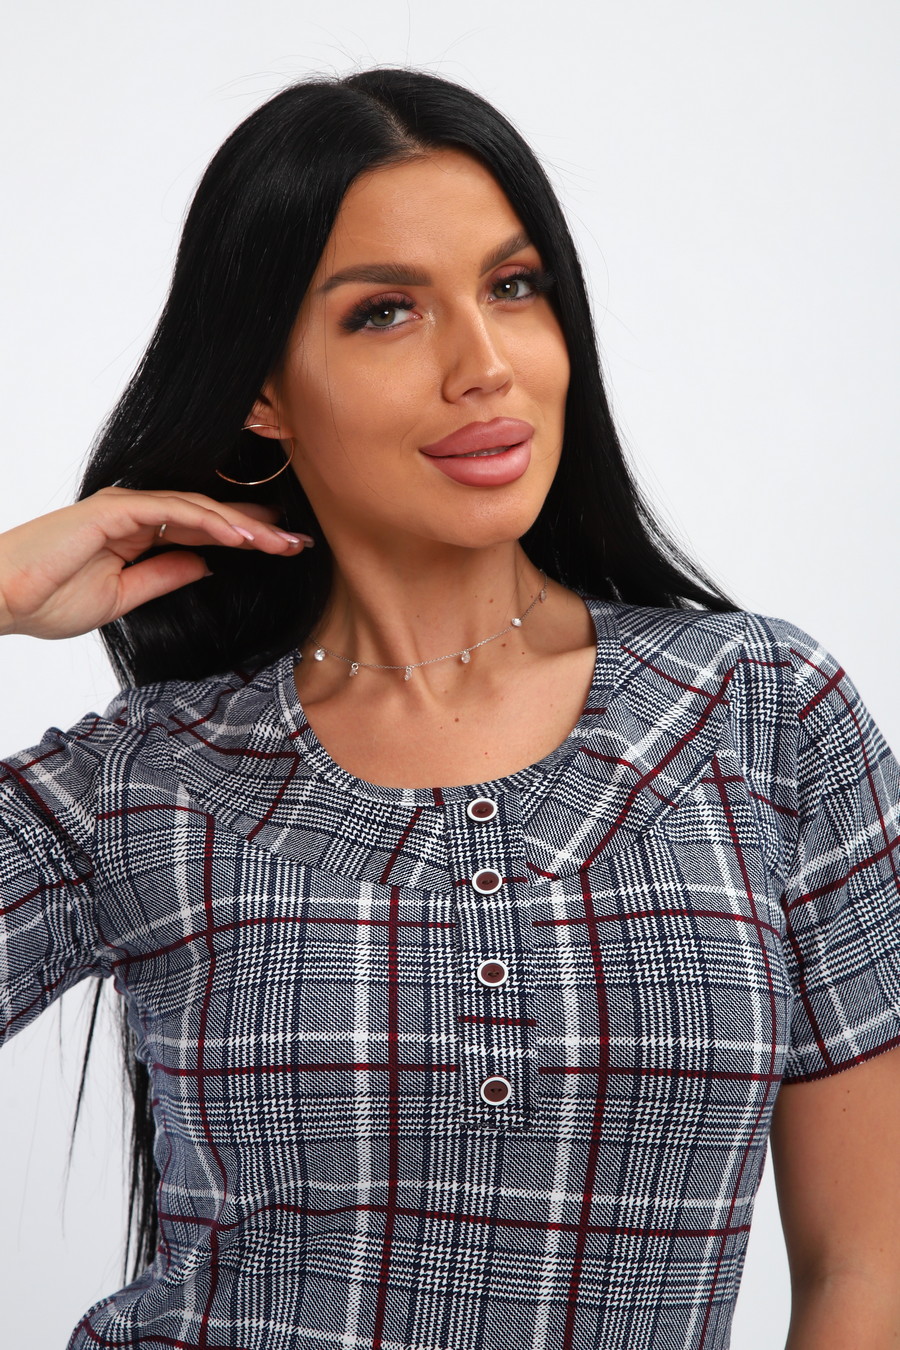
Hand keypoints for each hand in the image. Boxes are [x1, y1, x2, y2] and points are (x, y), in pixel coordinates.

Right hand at [0, 486, 312, 639]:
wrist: (0, 601)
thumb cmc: (47, 600)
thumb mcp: (123, 596)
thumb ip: (164, 575)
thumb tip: (206, 564)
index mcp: (135, 532)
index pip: (201, 529)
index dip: (243, 537)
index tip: (283, 549)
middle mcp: (133, 512)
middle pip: (208, 515)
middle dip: (256, 528)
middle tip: (299, 542)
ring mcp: (123, 505)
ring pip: (198, 509)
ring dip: (243, 525)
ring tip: (281, 542)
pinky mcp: (113, 508)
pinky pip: (173, 511)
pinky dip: (211, 522)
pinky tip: (243, 536)